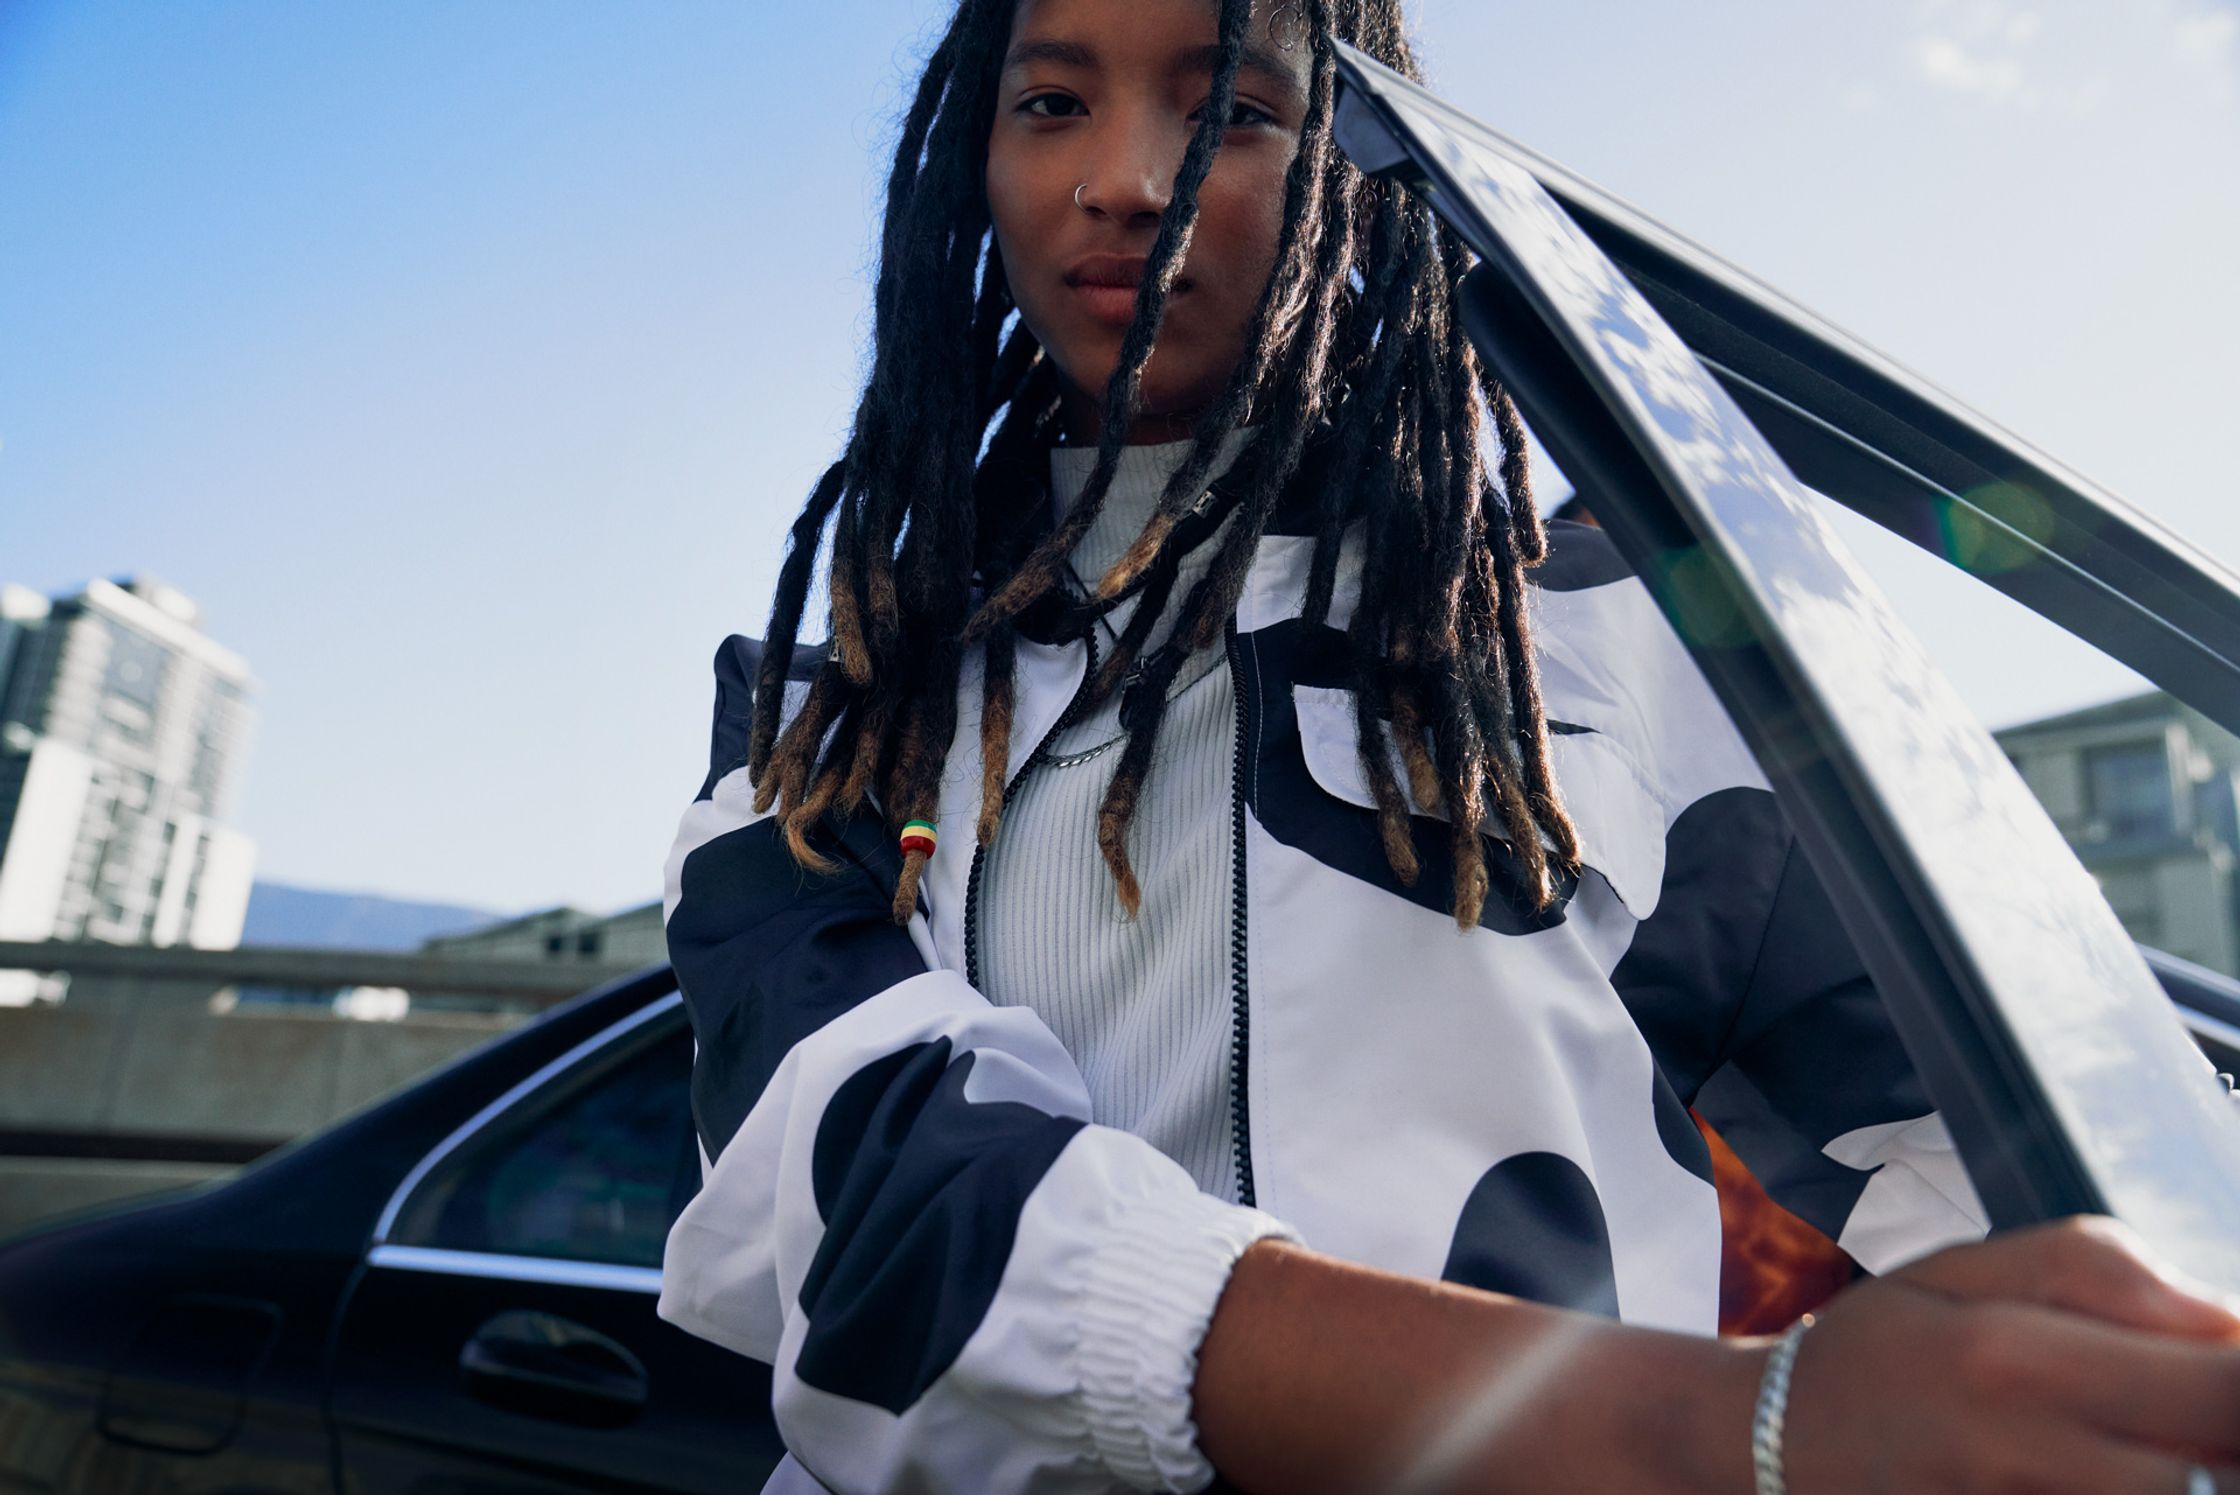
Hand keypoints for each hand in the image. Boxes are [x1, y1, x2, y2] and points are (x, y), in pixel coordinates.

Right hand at [1782, 1216, 2239, 1492]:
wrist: (1769, 1445)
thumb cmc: (1880, 1349)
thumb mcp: (1964, 1268)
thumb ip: (2097, 1272)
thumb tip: (2226, 1320)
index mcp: (2015, 1357)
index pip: (2221, 1388)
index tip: (2227, 1360)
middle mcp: (2023, 1454)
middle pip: (2217, 1473)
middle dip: (2229, 1439)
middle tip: (2194, 1409)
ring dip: (2190, 1474)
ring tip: (2142, 1437)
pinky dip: (2125, 1492)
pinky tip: (2102, 1467)